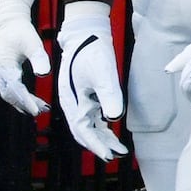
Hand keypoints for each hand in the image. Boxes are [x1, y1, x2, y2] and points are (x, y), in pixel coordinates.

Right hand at [0, 0, 49, 111]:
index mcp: (4, 64)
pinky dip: (18, 98)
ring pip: (8, 94)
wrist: (9, 24)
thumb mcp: (33, 42)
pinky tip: (30, 102)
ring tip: (40, 108)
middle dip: (26, 104)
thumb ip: (39, 57)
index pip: (15, 88)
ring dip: (22, 103)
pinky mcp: (1, 73)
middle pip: (10, 94)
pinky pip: (8, 90)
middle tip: (42, 110)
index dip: (25, 100)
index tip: (37, 110)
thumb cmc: (21, 32)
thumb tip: (44, 74)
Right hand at [53, 1, 130, 161]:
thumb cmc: (93, 51)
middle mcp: (72, 104)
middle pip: (84, 132)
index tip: (109, 156)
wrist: (86, 34)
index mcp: (71, 101)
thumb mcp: (103, 72)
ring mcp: (77, 100)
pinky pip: (92, 117)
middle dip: (99, 145)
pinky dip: (102, 127)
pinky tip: (112, 132)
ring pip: (89, 126)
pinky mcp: (85, 96)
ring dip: (102, 138)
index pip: (83, 130)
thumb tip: (113, 117)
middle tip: (116, 155)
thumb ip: (108, 94)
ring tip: (119, 149)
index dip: (96, 145)